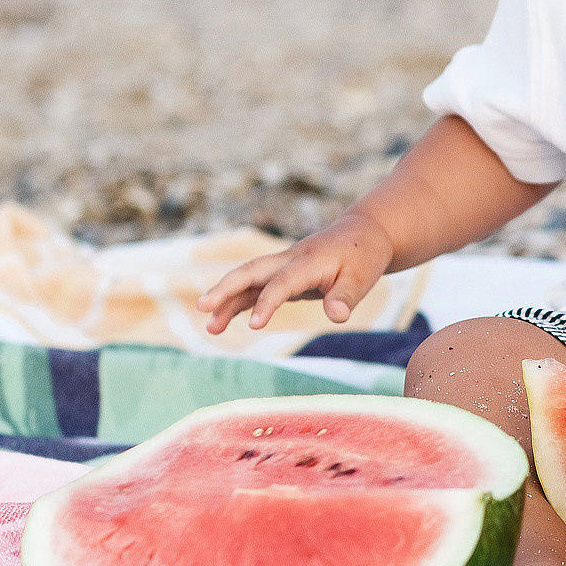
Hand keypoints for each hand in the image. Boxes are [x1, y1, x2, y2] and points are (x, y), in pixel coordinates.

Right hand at [197, 212, 394, 333]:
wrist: (362, 236)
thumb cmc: (362, 259)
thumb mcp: (361, 279)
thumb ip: (346, 298)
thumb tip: (337, 316)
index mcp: (308, 262)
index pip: (282, 283)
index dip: (267, 303)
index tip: (254, 326)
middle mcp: (289, 260)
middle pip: (250, 271)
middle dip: (226, 289)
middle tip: (203, 308)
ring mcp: (282, 266)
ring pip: (248, 280)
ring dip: (227, 301)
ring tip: (211, 329)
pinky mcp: (282, 275)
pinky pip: (255, 287)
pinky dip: (238, 302)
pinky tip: (223, 320)